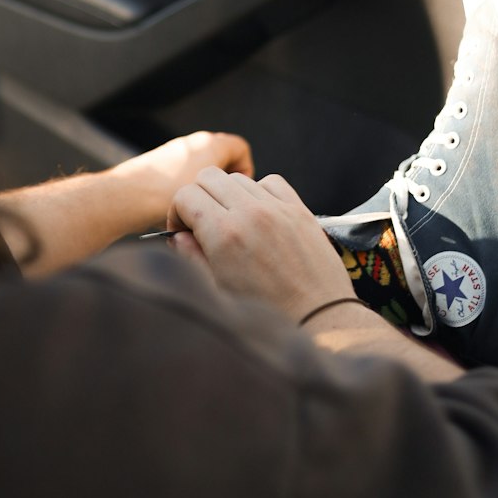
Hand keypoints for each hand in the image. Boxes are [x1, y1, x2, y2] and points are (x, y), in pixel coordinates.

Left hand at [118, 131, 253, 227]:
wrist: (125, 198)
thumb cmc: (165, 197)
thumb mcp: (208, 198)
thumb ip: (226, 195)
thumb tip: (234, 203)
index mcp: (211, 144)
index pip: (241, 149)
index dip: (246, 170)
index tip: (239, 190)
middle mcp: (193, 142)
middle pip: (221, 156)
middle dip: (224, 179)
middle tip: (221, 202)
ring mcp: (175, 150)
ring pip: (201, 166)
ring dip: (204, 185)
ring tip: (200, 209)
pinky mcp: (159, 161)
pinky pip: (183, 171)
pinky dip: (186, 186)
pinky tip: (180, 208)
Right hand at [168, 167, 354, 323]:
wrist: (319, 320)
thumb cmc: (267, 315)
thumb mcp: (218, 291)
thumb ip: (192, 257)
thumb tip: (179, 236)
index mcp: (224, 234)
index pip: (186, 194)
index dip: (177, 212)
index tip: (184, 230)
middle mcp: (250, 213)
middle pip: (208, 177)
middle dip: (199, 197)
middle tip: (203, 222)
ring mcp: (277, 208)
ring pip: (238, 178)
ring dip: (228, 195)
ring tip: (233, 223)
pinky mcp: (299, 210)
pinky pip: (271, 182)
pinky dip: (259, 192)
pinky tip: (260, 215)